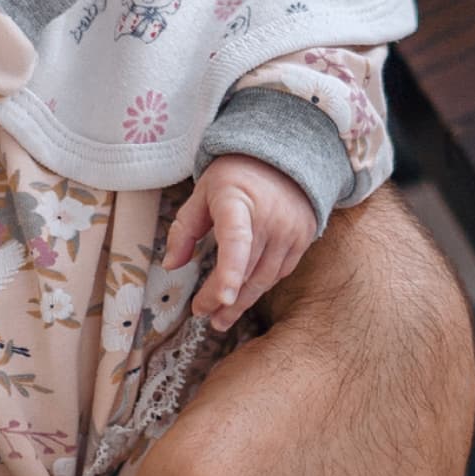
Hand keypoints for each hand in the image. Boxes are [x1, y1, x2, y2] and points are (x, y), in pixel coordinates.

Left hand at [168, 154, 316, 330]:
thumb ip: (184, 228)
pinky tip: (245, 294)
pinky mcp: (303, 239)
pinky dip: (260, 286)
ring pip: (264, 279)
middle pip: (245, 271)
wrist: (285, 157)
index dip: (228, 272)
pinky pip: (279, 273)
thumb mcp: (204, 192)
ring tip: (221, 319)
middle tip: (203, 313)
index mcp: (239, 203)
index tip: (221, 299)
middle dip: (221, 298)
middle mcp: (270, 219)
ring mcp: (290, 231)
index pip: (236, 240)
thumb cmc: (237, 175)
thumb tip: (171, 265)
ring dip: (241, 302)